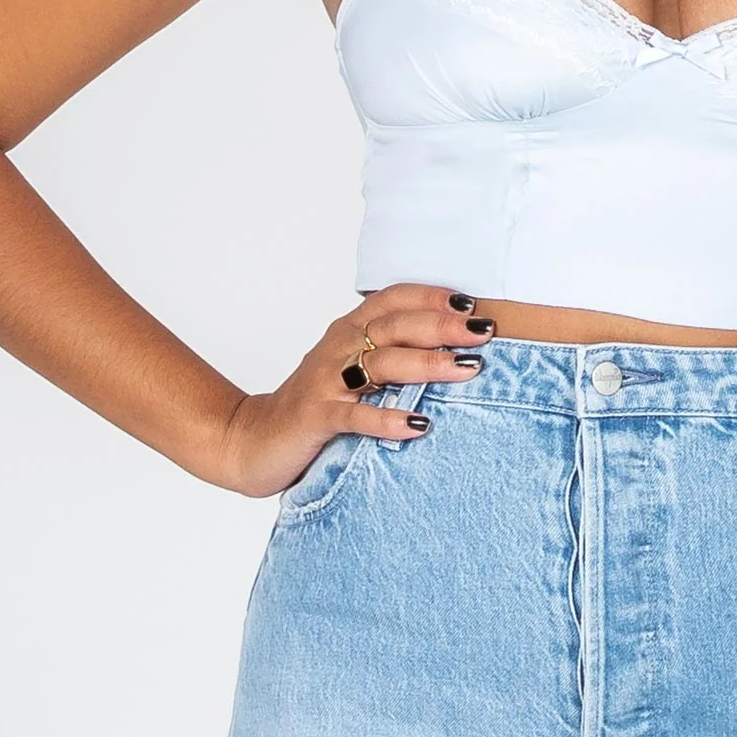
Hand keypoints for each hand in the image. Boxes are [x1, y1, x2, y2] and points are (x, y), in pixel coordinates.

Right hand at [210, 283, 494, 497]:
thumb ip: (391, 355)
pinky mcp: (316, 417)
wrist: (253, 440)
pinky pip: (355, 415)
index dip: (431, 296)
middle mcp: (338, 347)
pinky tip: (418, 423)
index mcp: (348, 330)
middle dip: (442, 327)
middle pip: (395, 326)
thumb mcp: (353, 370)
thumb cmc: (316, 404)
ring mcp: (326, 381)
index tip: (472, 303)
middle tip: (483, 333)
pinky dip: (388, 418)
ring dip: (427, 364)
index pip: (393, 299)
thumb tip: (456, 349)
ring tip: (466, 369)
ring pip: (381, 364)